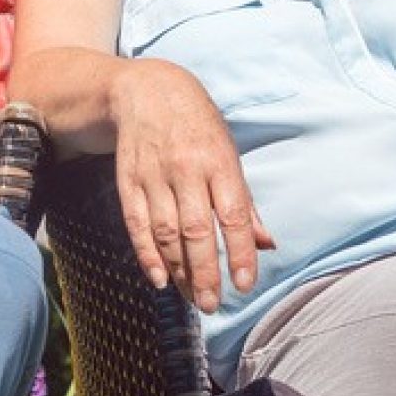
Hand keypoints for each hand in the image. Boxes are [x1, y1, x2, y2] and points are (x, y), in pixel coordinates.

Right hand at [110, 59, 273, 311]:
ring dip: (179, 270)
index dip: (240, 252)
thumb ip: (245, 203)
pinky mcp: (128, 181)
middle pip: (196, 231)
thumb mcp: (229, 154)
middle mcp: (186, 169)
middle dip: (205, 272)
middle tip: (212, 304)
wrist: (146, 91)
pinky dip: (147, 254)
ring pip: (165, 232)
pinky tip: (160, 278)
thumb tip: (267, 244)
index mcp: (219, 162)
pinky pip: (137, 224)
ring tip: (192, 297)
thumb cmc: (198, 127)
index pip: (233, 215)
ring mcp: (154, 175)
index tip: (244, 284)